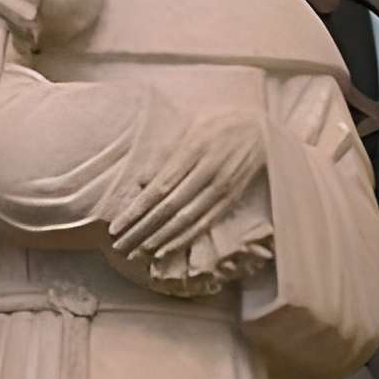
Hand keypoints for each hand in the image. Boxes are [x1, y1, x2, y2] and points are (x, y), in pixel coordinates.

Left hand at [107, 111, 267, 259]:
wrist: (262, 129)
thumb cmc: (219, 124)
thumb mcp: (191, 127)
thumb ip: (165, 153)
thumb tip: (141, 181)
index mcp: (192, 150)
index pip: (158, 189)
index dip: (136, 211)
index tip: (116, 227)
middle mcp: (206, 172)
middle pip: (168, 209)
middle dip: (141, 230)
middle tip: (119, 247)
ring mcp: (220, 188)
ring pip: (184, 221)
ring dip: (158, 240)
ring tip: (136, 254)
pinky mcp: (230, 200)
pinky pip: (203, 225)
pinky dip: (182, 240)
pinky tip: (164, 250)